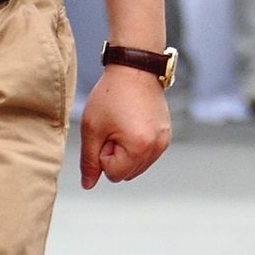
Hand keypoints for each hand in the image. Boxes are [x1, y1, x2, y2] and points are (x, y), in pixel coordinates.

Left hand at [80, 67, 170, 188]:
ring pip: (137, 165)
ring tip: (123, 124)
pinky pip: (147, 153)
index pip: (114, 174)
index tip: (106, 132)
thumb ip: (89, 161)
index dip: (103, 155)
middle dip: (115, 156)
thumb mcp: (92, 129)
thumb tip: (88, 184)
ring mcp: (164, 141)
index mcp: (139, 147)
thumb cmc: (111, 96)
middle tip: (114, 128)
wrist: (135, 69)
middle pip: (127, 173)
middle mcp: (157, 148)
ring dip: (126, 151)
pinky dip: (136, 145)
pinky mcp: (166, 134)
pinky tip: (132, 124)